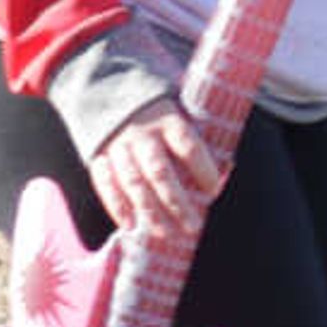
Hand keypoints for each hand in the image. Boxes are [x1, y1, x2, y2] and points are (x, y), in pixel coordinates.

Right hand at [87, 98, 224, 241]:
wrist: (111, 92)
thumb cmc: (160, 115)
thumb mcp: (181, 114)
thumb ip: (199, 140)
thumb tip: (228, 170)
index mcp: (168, 119)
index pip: (188, 146)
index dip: (203, 169)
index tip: (213, 191)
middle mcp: (142, 133)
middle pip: (160, 171)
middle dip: (176, 203)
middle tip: (193, 226)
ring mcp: (118, 146)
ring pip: (134, 182)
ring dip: (150, 211)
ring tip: (166, 234)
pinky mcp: (99, 156)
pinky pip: (105, 184)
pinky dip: (117, 206)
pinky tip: (131, 226)